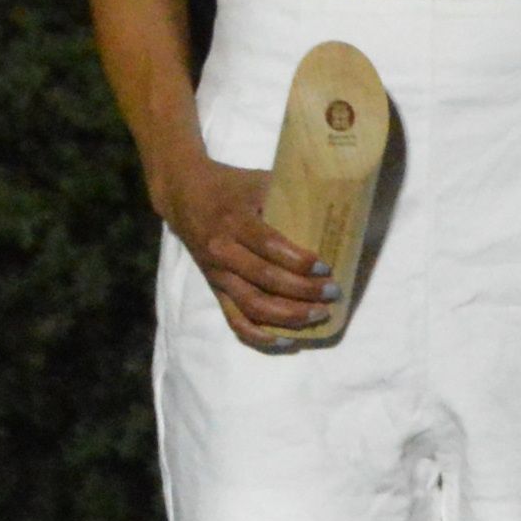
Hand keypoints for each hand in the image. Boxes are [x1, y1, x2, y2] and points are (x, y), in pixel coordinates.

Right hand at [155, 154, 341, 346]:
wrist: (185, 195)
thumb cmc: (231, 186)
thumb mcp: (257, 180)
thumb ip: (289, 193)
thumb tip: (335, 200)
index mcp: (234, 221)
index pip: (269, 247)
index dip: (298, 261)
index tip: (325, 267)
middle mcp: (222, 251)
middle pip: (264, 280)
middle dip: (302, 291)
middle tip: (332, 293)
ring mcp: (217, 275)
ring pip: (252, 305)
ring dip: (288, 316)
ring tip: (319, 315)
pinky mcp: (215, 289)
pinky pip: (234, 320)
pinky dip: (259, 335)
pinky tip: (286, 339)